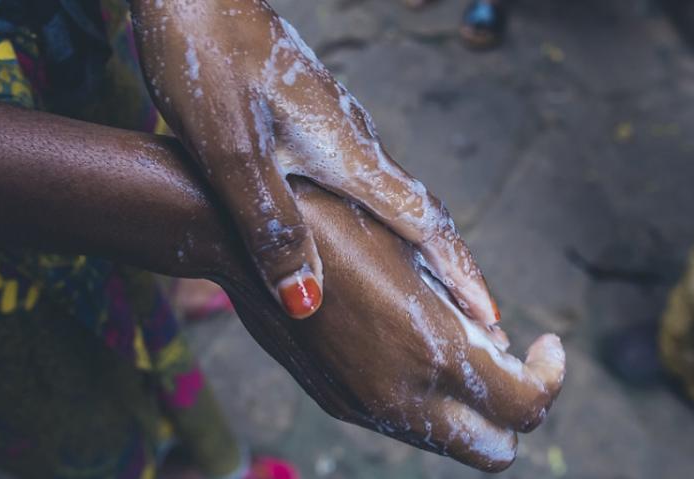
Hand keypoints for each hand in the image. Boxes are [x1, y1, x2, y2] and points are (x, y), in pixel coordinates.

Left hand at [133, 0, 500, 324]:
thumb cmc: (203, 60)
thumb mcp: (231, 151)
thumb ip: (272, 226)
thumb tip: (308, 302)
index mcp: (344, 151)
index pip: (423, 220)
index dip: (456, 272)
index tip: (490, 316)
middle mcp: (349, 138)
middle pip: (414, 209)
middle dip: (444, 265)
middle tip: (469, 317)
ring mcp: (326, 123)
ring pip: (382, 193)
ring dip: (410, 242)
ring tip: (419, 286)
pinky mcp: (301, 114)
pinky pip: (351, 177)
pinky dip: (370, 218)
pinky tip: (350, 228)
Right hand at [210, 178, 563, 470]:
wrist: (240, 239)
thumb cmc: (330, 222)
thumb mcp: (412, 251)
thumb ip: (463, 306)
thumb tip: (499, 340)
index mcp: (432, 347)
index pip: (526, 404)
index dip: (550, 376)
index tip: (546, 344)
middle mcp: (402, 392)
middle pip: (494, 451)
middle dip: (516, 412)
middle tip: (512, 361)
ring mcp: (366, 406)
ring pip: (448, 443)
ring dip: (470, 409)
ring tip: (458, 343)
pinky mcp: (338, 403)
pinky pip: (404, 424)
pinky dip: (427, 402)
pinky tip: (413, 347)